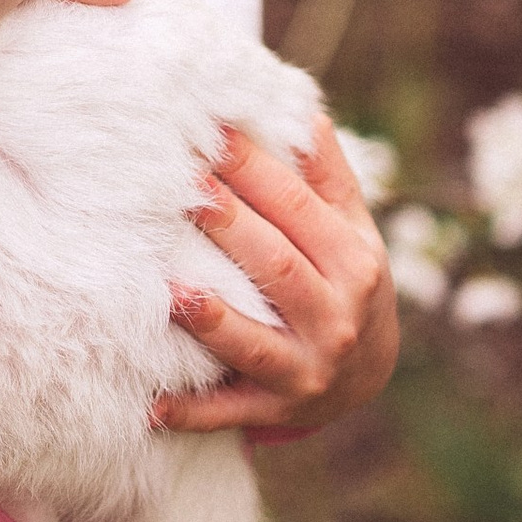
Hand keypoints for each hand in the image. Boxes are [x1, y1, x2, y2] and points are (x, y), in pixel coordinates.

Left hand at [154, 112, 397, 441]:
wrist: (369, 375)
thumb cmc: (345, 280)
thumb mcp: (351, 230)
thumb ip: (326, 176)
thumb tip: (301, 109)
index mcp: (354, 261)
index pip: (299, 208)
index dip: (255, 169)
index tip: (211, 133)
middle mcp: (337, 317)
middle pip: (277, 267)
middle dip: (230, 228)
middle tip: (182, 189)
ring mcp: (309, 370)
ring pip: (257, 343)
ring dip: (213, 321)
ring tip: (172, 293)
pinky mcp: (279, 411)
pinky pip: (232, 412)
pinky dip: (193, 412)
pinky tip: (151, 408)